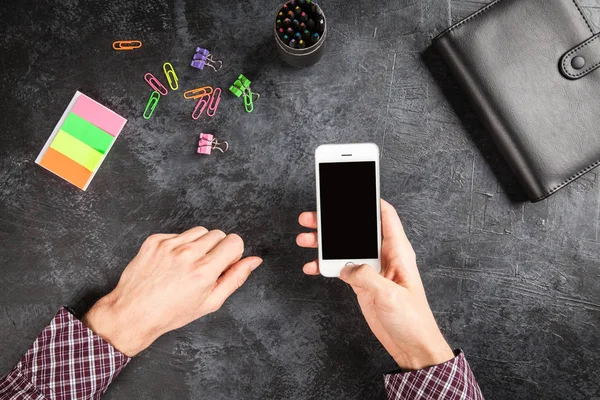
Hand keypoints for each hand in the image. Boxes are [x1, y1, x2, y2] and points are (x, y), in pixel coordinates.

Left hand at [83, 227, 262, 355]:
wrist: (133, 312)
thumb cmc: (172, 313)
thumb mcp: (210, 302)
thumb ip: (235, 278)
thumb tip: (254, 260)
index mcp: (204, 271)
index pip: (234, 241)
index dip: (233, 253)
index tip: (224, 264)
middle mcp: (188, 254)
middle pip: (219, 234)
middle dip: (217, 248)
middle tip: (205, 267)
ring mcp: (169, 245)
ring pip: (200, 231)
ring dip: (200, 244)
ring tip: (188, 265)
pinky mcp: (155, 240)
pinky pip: (179, 233)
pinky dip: (180, 245)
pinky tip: (172, 263)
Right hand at [296, 200, 453, 370]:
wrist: (411, 345)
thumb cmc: (412, 319)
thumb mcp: (390, 295)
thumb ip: (367, 276)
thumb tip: (347, 266)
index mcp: (398, 252)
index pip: (385, 216)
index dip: (371, 200)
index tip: (351, 190)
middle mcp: (384, 256)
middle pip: (357, 229)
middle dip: (334, 221)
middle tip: (312, 216)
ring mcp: (371, 269)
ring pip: (344, 246)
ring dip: (324, 242)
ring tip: (305, 238)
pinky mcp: (362, 283)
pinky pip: (340, 267)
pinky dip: (325, 265)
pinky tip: (312, 266)